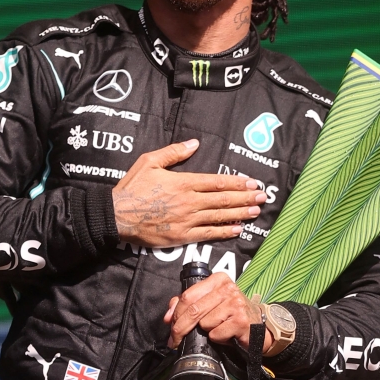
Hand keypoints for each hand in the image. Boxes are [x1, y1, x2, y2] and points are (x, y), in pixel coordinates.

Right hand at [112, 139, 265, 247]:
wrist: (116, 216)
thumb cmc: (132, 187)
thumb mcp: (150, 161)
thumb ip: (174, 152)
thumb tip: (195, 143)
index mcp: (183, 182)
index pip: (217, 181)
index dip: (237, 182)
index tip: (252, 182)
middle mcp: (189, 201)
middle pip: (223, 199)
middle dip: (246, 198)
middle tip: (263, 197)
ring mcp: (187, 220)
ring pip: (220, 216)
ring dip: (240, 213)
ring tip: (256, 212)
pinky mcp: (182, 236)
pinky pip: (208, 234)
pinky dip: (224, 232)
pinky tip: (238, 229)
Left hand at [164, 272, 272, 350]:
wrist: (257, 326)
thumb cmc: (230, 314)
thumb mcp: (209, 304)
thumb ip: (187, 305)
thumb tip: (167, 317)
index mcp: (218, 279)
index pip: (188, 295)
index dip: (175, 313)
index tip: (169, 325)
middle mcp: (228, 288)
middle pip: (194, 310)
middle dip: (180, 328)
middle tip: (174, 340)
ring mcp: (236, 303)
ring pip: (205, 323)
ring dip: (207, 332)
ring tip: (219, 329)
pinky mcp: (241, 320)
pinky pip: (216, 334)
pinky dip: (218, 339)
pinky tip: (227, 334)